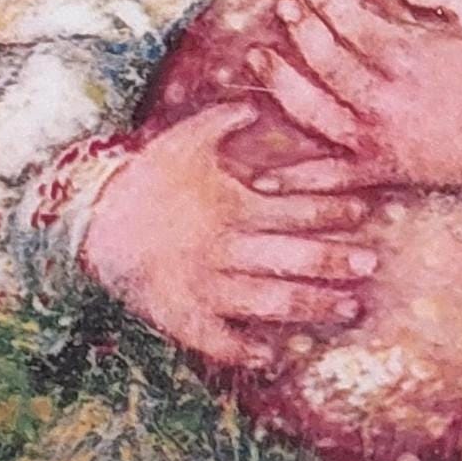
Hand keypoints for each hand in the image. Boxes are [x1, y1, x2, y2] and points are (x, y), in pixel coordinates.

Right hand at [78, 100, 380, 367]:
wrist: (89, 215)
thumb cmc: (144, 176)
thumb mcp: (184, 139)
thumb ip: (223, 121)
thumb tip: (255, 102)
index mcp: (232, 205)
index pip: (293, 208)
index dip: (331, 211)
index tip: (364, 212)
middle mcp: (226, 246)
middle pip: (291, 256)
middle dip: (334, 260)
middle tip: (373, 264)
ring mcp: (204, 284)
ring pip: (268, 299)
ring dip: (311, 304)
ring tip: (350, 308)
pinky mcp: (179, 314)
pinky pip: (215, 340)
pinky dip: (241, 351)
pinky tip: (271, 358)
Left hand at [244, 0, 461, 207]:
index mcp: (412, 55)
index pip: (352, 22)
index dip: (328, 1)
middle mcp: (387, 97)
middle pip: (326, 60)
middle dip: (301, 29)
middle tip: (284, 7)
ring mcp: (384, 138)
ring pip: (315, 111)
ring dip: (282, 84)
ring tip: (259, 59)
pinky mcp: (390, 172)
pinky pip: (334, 176)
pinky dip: (297, 179)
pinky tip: (261, 177)